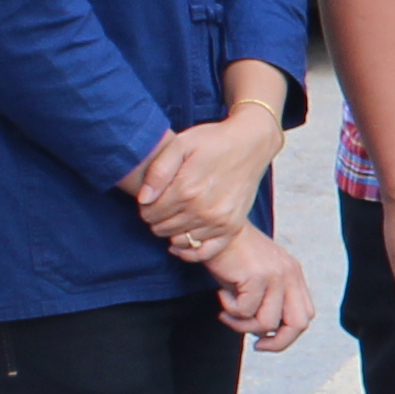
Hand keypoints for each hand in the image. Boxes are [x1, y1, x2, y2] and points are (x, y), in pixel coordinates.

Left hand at [128, 113, 277, 256]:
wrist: (251, 144)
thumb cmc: (213, 141)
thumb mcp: (181, 144)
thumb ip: (158, 171)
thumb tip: (143, 199)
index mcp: (186, 189)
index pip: (150, 212)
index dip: (145, 207)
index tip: (151, 199)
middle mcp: (203, 209)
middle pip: (163, 228)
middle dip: (156, 219)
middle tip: (162, 206)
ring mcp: (219, 221)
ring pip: (181, 240)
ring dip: (172, 232)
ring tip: (175, 216)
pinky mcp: (232, 226)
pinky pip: (205, 252)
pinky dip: (190, 251)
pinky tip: (182, 244)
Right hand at [209, 223, 315, 350]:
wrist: (216, 228)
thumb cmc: (231, 257)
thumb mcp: (256, 280)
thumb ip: (267, 302)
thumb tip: (263, 334)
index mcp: (294, 274)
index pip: (305, 315)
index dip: (288, 335)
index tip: (264, 341)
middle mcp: (290, 274)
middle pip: (299, 324)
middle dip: (278, 343)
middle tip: (256, 346)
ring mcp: (276, 275)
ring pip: (267, 323)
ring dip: (243, 325)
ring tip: (226, 312)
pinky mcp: (257, 276)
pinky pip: (245, 311)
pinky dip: (230, 310)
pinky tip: (221, 294)